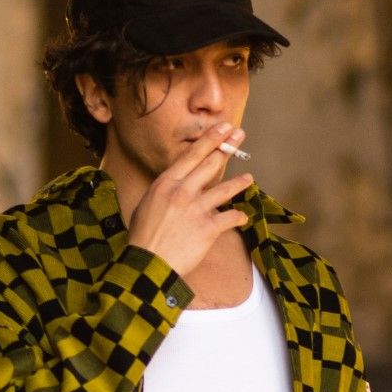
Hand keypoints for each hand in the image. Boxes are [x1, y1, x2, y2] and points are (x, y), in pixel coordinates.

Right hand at [126, 122, 252, 280]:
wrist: (148, 263)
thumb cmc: (143, 237)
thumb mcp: (146, 205)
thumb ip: (164, 192)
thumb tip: (175, 186)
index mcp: (166, 183)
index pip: (192, 155)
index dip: (210, 139)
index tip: (222, 128)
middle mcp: (183, 191)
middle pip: (210, 164)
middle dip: (227, 147)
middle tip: (239, 135)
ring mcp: (196, 209)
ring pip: (224, 189)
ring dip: (239, 182)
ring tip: (248, 178)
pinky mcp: (208, 228)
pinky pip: (230, 218)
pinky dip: (238, 217)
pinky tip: (242, 217)